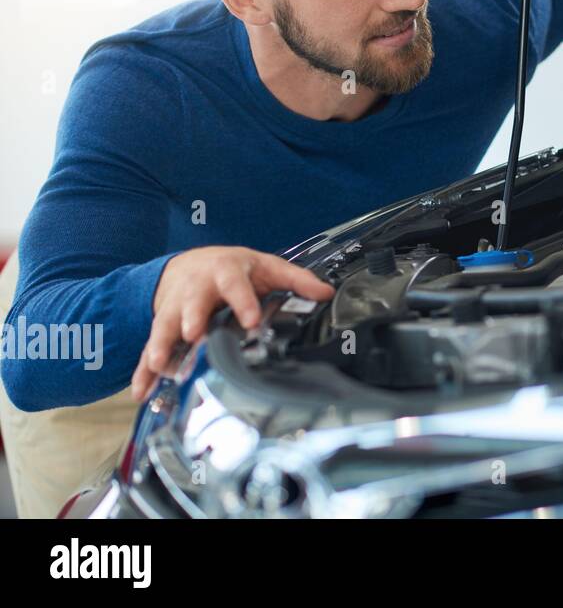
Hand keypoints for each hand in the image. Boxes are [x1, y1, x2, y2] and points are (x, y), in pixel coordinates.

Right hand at [131, 246, 332, 400]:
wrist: (191, 264)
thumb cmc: (233, 269)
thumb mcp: (267, 267)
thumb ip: (297, 280)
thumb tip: (327, 293)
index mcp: (226, 273)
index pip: (235, 285)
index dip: (243, 301)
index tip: (251, 319)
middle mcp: (197, 289)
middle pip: (192, 302)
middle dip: (191, 318)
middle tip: (193, 335)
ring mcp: (175, 308)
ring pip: (165, 325)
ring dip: (161, 345)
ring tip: (160, 365)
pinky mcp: (162, 327)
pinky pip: (149, 349)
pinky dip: (144, 371)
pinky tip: (143, 391)